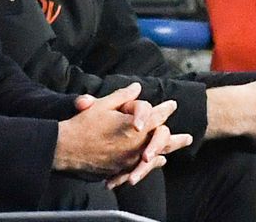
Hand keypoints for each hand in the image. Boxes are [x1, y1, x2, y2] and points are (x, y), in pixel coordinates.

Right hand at [55, 83, 185, 177]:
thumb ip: (122, 97)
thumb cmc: (83, 125)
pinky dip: (154, 163)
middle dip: (175, 137)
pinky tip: (159, 162)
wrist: (67, 148)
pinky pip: (144, 167)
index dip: (165, 109)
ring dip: (169, 150)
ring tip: (177, 152)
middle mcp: (137, 144)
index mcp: (134, 126)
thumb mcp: (102, 105)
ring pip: (156, 155)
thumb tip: (136, 88)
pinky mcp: (122, 168)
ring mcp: (130, 158)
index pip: (156, 115)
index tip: (172, 105)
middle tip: (188, 137)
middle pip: (162, 139)